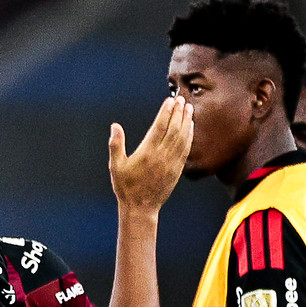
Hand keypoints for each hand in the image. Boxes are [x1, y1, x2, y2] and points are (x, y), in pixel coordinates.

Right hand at [109, 96, 192, 211]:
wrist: (141, 207)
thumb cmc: (125, 187)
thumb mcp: (115, 166)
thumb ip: (116, 145)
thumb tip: (115, 126)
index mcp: (146, 153)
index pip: (160, 127)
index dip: (166, 112)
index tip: (170, 101)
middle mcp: (161, 155)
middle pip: (174, 128)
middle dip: (178, 112)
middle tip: (181, 99)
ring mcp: (172, 162)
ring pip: (182, 136)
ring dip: (186, 120)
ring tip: (188, 108)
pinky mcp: (178, 168)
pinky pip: (186, 148)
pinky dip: (190, 135)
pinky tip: (190, 126)